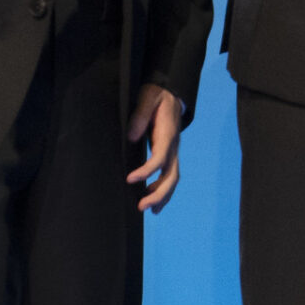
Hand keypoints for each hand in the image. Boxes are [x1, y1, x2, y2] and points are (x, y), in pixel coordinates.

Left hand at [126, 84, 184, 212]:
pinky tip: (151, 199)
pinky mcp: (169, 154)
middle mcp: (173, 146)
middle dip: (159, 193)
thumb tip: (131, 136)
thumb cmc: (157, 95)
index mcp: (167, 134)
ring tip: (148, 209)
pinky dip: (163, 190)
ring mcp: (173, 151)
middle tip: (142, 206)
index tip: (130, 179)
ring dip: (162, 196)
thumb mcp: (148, 98)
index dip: (147, 170)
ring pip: (173, 178)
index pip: (160, 157)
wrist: (172, 94)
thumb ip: (140, 116)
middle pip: (172, 175)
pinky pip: (169, 175)